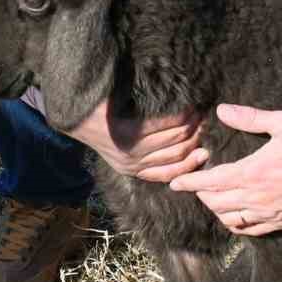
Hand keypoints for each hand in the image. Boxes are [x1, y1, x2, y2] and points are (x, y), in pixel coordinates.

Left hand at [64, 100, 206, 181]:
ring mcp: (129, 149)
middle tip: (206, 125)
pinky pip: (161, 125)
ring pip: (173, 139)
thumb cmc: (102, 123)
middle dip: (196, 140)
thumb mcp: (123, 145)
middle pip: (177, 155)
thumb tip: (181, 148)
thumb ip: (147, 150)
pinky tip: (185, 107)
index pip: (171, 174)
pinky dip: (177, 116)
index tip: (206, 151)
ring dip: (190, 125)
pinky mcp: (125, 133)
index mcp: (133, 170)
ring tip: (199, 114)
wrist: (74, 111)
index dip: (191, 164)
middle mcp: (132, 164)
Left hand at [169, 105, 281, 234]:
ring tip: (214, 198)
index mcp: (252, 172)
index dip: (189, 183)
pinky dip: (235, 224)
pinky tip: (235, 216)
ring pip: (229, 218)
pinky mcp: (280, 221)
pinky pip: (249, 230)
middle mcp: (255, 197)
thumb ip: (250, 118)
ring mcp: (267, 212)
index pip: (210, 182)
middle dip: (201, 194)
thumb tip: (223, 110)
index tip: (175, 183)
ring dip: (216, 209)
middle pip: (215, 202)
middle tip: (198, 184)